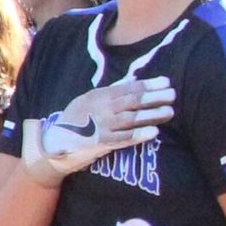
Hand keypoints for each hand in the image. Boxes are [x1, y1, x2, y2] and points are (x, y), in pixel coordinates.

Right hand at [18, 77, 174, 183]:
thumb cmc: (75, 120)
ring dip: (151, 115)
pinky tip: (154, 132)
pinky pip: (123, 138)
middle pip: (132, 101)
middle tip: (172, 95)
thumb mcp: (88, 100)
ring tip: (169, 112)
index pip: (128, 88)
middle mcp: (100, 109)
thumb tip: (134, 82)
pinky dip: (138, 135)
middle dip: (154, 97)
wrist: (54, 143)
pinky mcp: (100, 143)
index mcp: (97, 96)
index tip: (166, 82)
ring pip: (131, 119)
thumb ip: (109, 92)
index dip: (148, 85)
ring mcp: (100, 126)